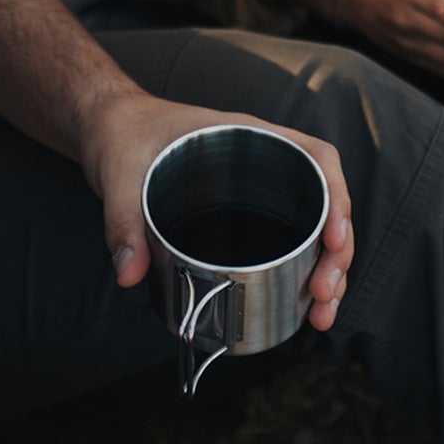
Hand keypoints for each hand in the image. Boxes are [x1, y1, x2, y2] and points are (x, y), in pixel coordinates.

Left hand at [79, 92, 355, 331]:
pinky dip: (300, 274)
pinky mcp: (242, 217)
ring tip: (322, 313)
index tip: (335, 239)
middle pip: (324, 203)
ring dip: (325, 271)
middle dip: (336, 253)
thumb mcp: (118, 175)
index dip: (336, 197)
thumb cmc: (121, 136)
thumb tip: (130, 274)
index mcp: (247, 137)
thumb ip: (122, 222)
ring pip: (311, 229)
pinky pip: (286, 242)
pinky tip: (301, 306)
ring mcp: (256, 191)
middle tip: (323, 294)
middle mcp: (262, 163)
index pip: (317, 157)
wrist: (107, 129)